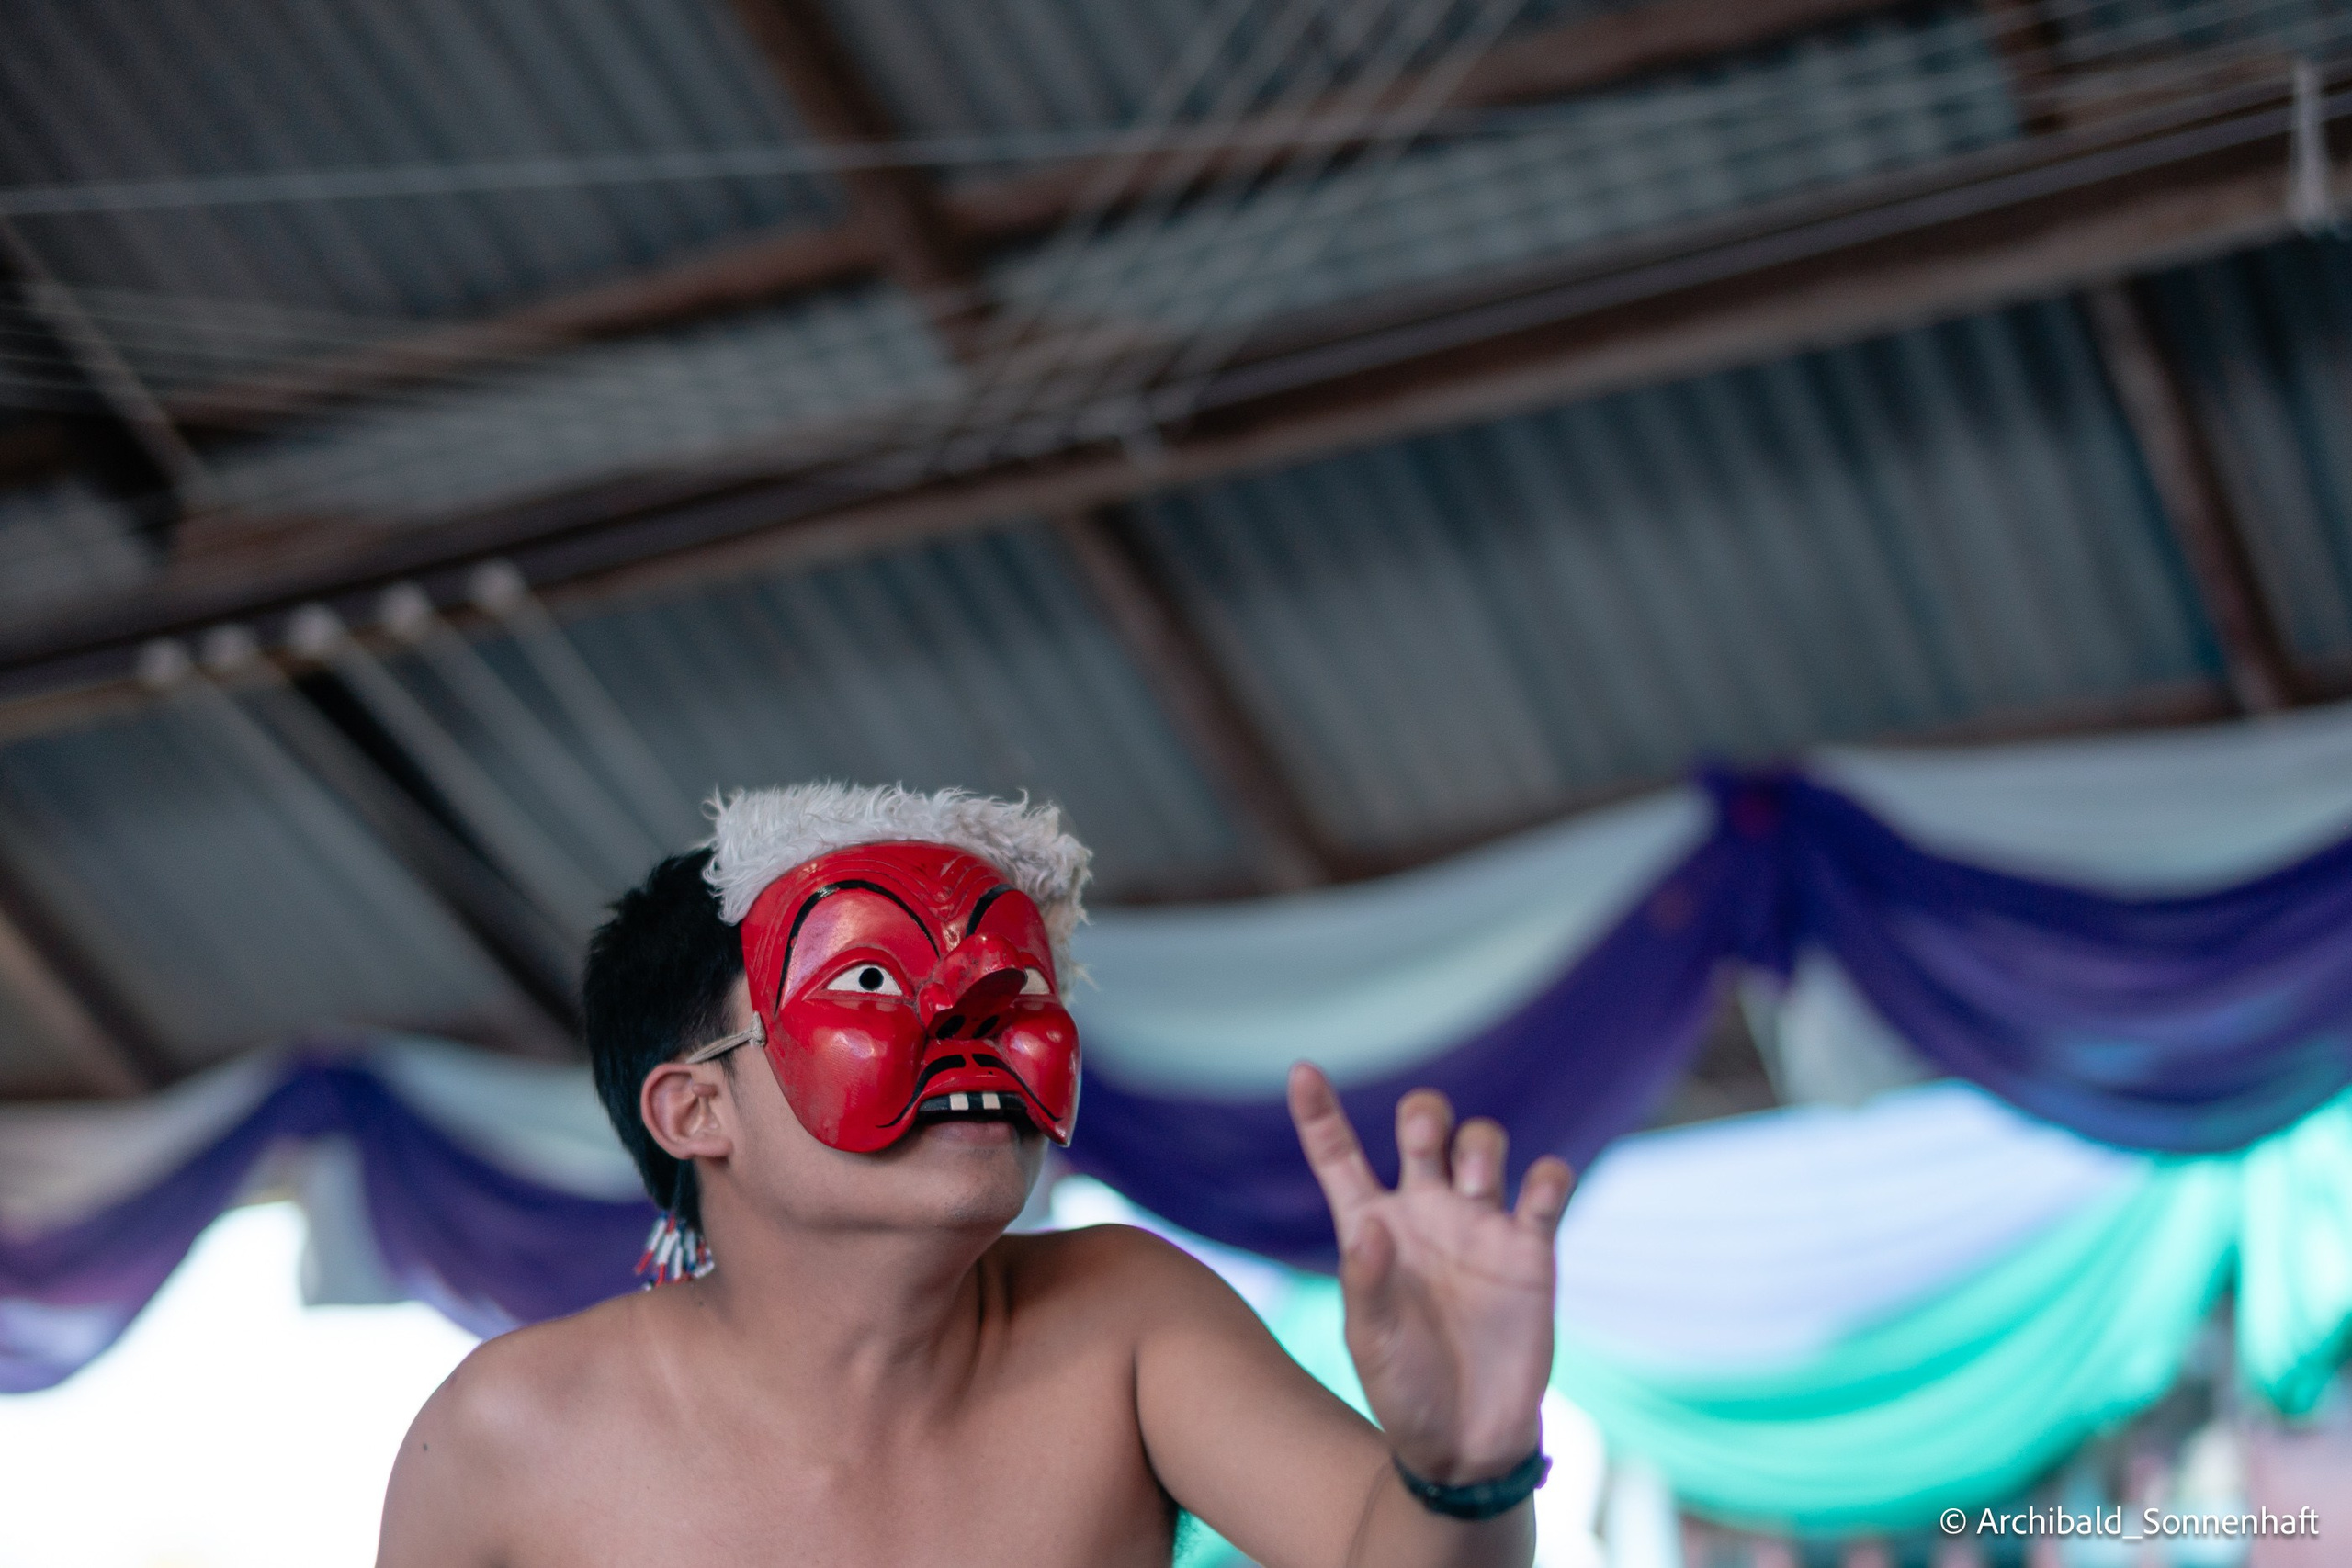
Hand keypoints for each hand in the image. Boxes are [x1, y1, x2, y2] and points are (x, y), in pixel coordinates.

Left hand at [1287, 1063, 1573, 1484]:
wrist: (1468, 1440)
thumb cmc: (1404, 1390)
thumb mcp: (1370, 1341)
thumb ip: (1366, 1281)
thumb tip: (1371, 1222)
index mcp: (1372, 1227)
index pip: (1340, 1156)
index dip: (1320, 1113)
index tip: (1303, 1072)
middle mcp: (1425, 1214)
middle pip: (1425, 1129)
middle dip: (1426, 1114)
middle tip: (1425, 1140)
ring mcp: (1480, 1226)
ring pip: (1483, 1143)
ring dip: (1480, 1144)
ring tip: (1476, 1185)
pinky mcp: (1530, 1250)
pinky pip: (1545, 1189)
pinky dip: (1548, 1175)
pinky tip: (1538, 1191)